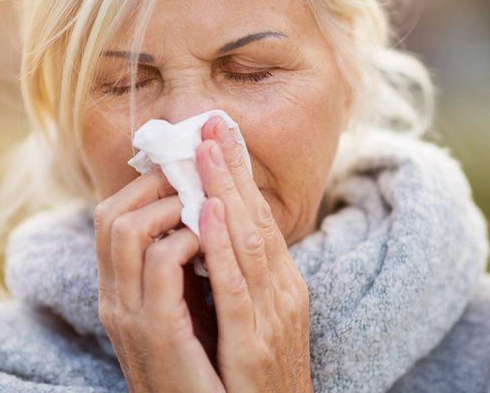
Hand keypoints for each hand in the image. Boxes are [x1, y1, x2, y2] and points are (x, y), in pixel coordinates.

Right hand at [94, 168, 224, 392]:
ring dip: (169, 202)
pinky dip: (185, 237)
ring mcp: (130, 314)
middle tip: (193, 169)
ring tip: (203, 198)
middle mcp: (115, 299)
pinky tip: (211, 231)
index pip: (110, 218)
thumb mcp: (185, 311)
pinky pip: (160, 263)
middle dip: (153, 182)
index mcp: (120, 292)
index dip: (144, 183)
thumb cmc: (205, 368)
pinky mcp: (157, 330)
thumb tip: (198, 219)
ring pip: (125, 229)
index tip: (184, 164)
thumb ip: (182, 271)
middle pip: (109, 215)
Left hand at [194, 116, 313, 391]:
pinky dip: (222, 249)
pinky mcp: (253, 346)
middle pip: (256, 220)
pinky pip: (235, 289)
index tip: (220, 134)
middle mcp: (283, 294)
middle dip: (233, 169)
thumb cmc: (258, 384)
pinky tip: (208, 213)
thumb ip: (240, 281)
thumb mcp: (256, 322)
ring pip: (248, 243)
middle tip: (212, 122)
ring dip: (226, 192)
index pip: (259, 220)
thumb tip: (213, 236)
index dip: (239, 176)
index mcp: (281, 287)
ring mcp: (272, 318)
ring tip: (207, 149)